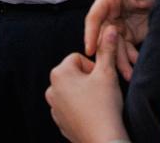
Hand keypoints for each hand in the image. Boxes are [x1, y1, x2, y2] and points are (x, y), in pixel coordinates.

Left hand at [46, 25, 128, 142]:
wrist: (103, 140)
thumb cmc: (105, 105)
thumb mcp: (107, 73)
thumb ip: (107, 49)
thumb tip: (108, 28)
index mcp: (59, 73)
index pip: (79, 59)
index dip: (94, 67)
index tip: (102, 80)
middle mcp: (51, 89)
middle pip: (75, 74)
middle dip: (89, 80)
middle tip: (102, 92)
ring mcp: (54, 107)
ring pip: (74, 91)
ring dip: (85, 93)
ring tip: (98, 104)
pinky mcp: (59, 121)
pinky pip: (71, 107)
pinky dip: (82, 108)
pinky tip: (93, 114)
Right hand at [85, 0, 159, 79]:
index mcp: (108, 0)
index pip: (94, 17)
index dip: (91, 33)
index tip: (90, 49)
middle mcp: (110, 14)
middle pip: (103, 37)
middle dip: (106, 53)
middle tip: (108, 69)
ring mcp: (119, 27)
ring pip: (114, 47)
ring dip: (119, 62)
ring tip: (127, 75)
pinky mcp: (129, 37)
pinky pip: (126, 52)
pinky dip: (130, 61)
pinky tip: (135, 71)